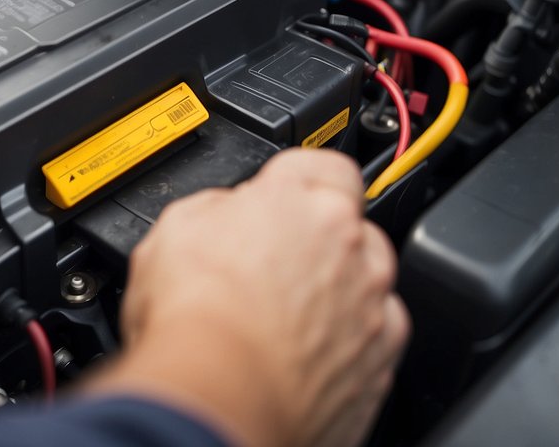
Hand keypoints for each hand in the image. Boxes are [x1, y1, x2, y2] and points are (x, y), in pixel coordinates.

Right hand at [88, 149, 407, 446]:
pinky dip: (345, 343)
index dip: (298, 178)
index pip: (325, 163)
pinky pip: (373, 339)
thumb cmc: (195, 316)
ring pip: (367, 282)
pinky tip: (299, 353)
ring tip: (281, 317)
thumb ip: (218, 205)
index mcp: (306, 200)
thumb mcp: (177, 226)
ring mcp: (375, 307)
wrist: (219, 396)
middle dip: (316, 238)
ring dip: (336, 290)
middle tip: (269, 264)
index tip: (281, 195)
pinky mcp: (381, 364)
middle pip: (350, 224)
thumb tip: (225, 213)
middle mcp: (353, 247)